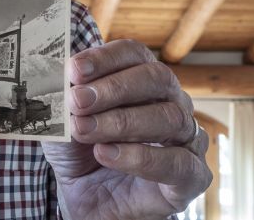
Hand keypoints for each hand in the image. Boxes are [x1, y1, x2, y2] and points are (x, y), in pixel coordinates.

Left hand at [41, 40, 211, 219]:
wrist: (84, 200)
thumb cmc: (78, 152)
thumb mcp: (62, 120)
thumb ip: (65, 96)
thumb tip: (61, 75)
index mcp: (142, 81)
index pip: (134, 54)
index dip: (105, 58)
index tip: (74, 69)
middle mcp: (171, 102)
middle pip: (157, 78)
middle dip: (113, 88)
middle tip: (78, 101)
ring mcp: (187, 138)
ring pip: (169, 118)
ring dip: (121, 122)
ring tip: (84, 130)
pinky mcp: (192, 176)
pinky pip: (178, 162)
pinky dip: (139, 157)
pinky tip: (106, 154)